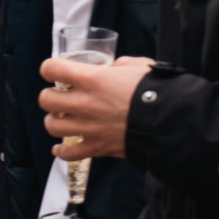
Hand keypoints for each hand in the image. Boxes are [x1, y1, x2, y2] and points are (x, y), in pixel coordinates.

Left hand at [39, 56, 153, 158]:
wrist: (173, 121)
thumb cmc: (158, 90)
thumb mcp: (139, 66)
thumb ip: (119, 65)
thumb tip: (113, 68)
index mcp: (92, 79)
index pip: (51, 69)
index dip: (51, 69)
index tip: (55, 72)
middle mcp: (84, 103)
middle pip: (45, 100)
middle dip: (52, 96)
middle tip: (62, 97)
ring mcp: (88, 127)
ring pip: (51, 126)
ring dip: (55, 121)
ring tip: (63, 118)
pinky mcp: (97, 147)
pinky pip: (67, 153)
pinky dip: (62, 150)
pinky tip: (61, 146)